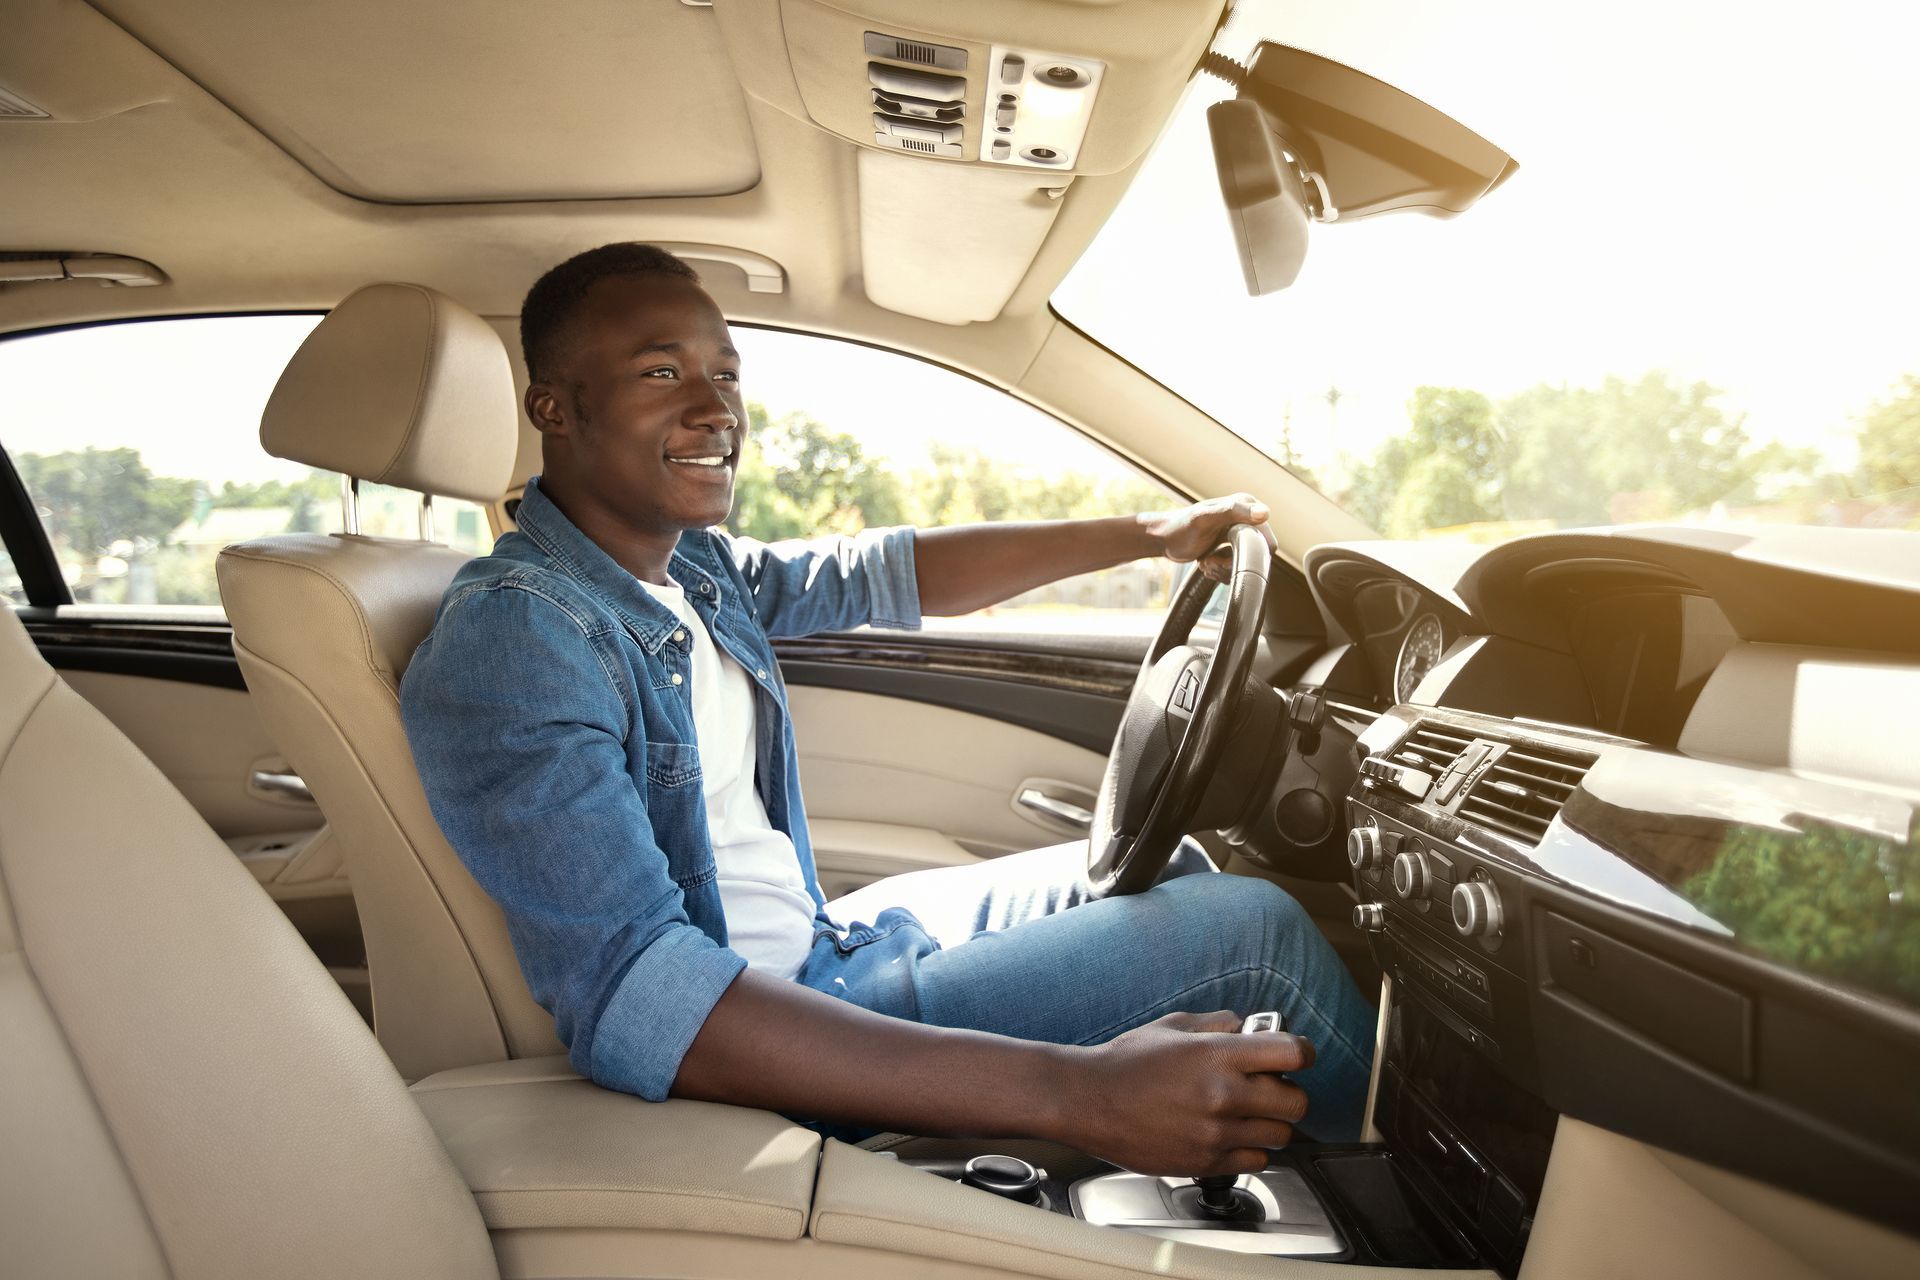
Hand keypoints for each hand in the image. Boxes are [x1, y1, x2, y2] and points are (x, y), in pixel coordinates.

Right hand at [1065, 1010, 1313, 1175]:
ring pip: (1280, 1136)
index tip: (1295, 1054)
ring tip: (1248, 1113)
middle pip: (1297, 1102)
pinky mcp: (1206, 1164)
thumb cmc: (1126, 1063)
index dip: (1301, 1051)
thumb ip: (1218, 1024)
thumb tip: (1249, 1027)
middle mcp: (1223, 1096)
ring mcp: (1216, 1134)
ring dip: (1271, 1123)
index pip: (1292, 1053)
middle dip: (1289, 1092)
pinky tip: (1230, 1135)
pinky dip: (1251, 1149)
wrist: (1089, 1101)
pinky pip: (1256, 1161)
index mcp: (1218, 1056)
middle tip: (1271, 1088)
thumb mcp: (1173, 1026)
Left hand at [1141, 494, 1271, 582]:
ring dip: (1223, 570)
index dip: (1248, 554)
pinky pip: (1236, 569)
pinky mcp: (1231, 548)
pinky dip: (1221, 572)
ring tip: (1205, 562)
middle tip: (1209, 561)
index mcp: (1246, 505)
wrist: (1163, 540)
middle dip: (1231, 564)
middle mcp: (1246, 518)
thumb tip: (1264, 513)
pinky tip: (1206, 564)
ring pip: (1245, 565)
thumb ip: (1233, 512)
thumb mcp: (1205, 520)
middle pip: (1255, 556)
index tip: (1222, 555)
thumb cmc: (1179, 528)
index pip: (1266, 539)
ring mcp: (1239, 534)